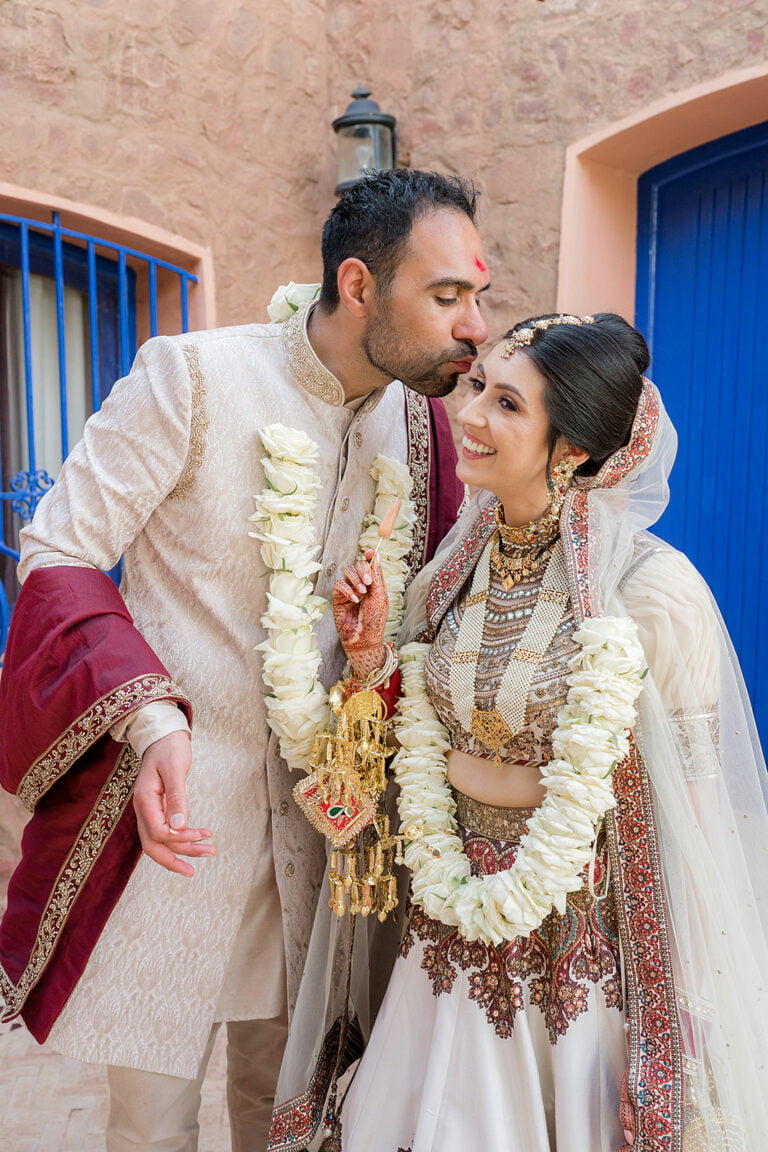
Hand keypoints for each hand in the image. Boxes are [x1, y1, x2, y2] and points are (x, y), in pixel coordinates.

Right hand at [132, 730, 214, 877]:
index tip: (202, 834)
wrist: (163, 734)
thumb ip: (176, 798)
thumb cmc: (169, 748)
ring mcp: (149, 810)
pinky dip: (180, 840)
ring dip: (182, 850)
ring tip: (208, 852)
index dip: (179, 839)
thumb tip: (179, 827)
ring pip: (160, 841)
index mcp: (144, 800)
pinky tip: (197, 841)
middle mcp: (143, 809)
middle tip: (194, 871)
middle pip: (152, 846)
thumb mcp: (174, 769)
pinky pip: (164, 831)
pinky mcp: (158, 808)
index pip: (158, 832)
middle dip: (173, 860)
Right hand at [332, 550, 388, 679]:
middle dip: (363, 569)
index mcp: (373, 583)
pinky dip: (347, 590)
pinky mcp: (337, 598)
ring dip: (355, 579)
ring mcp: (348, 590)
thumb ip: (377, 574)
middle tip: (369, 582)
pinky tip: (354, 600)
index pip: (369, 564)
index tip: (371, 552)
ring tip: (363, 592)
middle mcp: (360, 584)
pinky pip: (338, 584)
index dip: (370, 556)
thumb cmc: (375, 619)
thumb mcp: (380, 595)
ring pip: (347, 571)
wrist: (364, 638)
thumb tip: (376, 554)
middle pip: (357, 564)